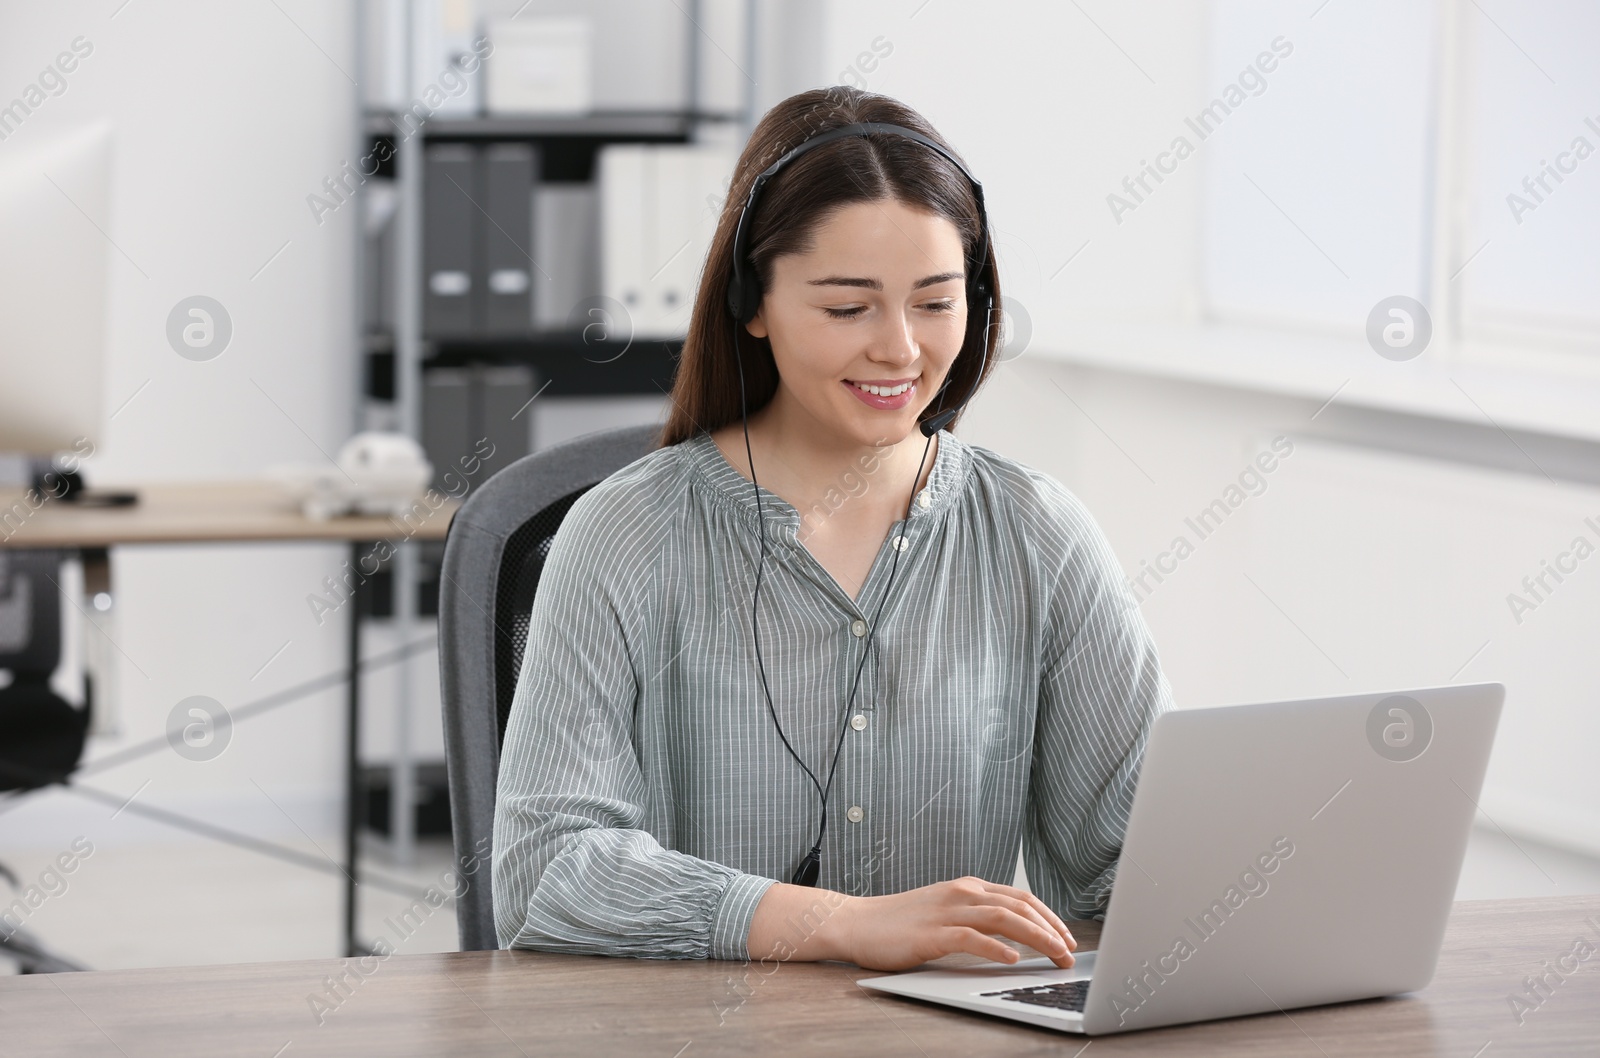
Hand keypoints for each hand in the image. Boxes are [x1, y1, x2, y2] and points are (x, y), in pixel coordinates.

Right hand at [835, 876, 1076, 971]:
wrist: (856, 922)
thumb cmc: (900, 922)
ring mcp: (946, 911)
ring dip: (1035, 938)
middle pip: (1019, 906)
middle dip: (1052, 930)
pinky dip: (996, 948)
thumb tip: (1015, 937)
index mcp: (968, 887)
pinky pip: (971, 938)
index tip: (1067, 939)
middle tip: (1069, 953)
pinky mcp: (931, 934)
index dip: (1050, 917)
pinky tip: (1013, 960)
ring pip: (1003, 918)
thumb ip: (975, 917)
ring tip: (1054, 955)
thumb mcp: (945, 910)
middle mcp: (961, 893)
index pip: (1021, 897)